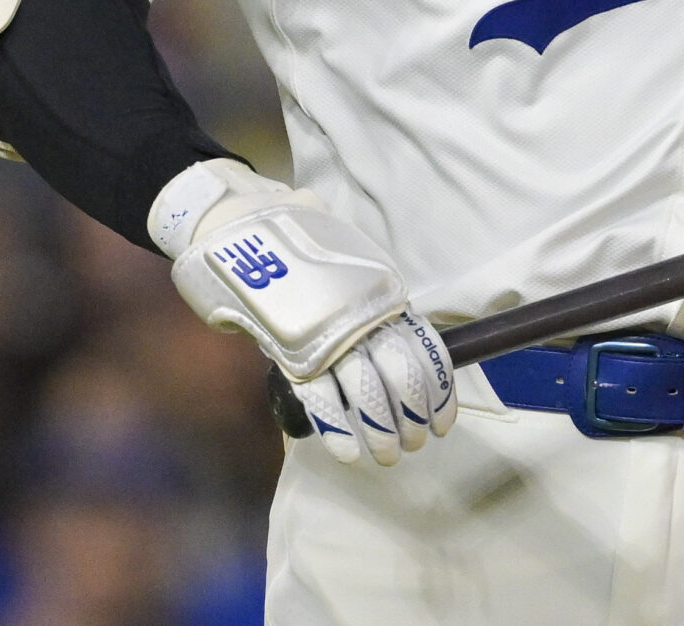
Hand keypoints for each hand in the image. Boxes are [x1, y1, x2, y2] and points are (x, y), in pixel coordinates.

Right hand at [154, 159, 457, 465]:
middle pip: (400, 379)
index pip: (423, 351)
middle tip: (415, 443)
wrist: (242, 229)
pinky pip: (322, 401)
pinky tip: (348, 453)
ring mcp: (328, 337)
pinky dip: (338, 431)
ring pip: (366, 395)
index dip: (437, 392)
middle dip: (412, 418)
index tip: (442, 421)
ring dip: (382, 432)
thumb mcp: (347, 262)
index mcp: (381, 297)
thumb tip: (391, 307)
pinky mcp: (294, 353)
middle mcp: (361, 318)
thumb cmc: (297, 242)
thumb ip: (364, 285)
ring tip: (389, 454)